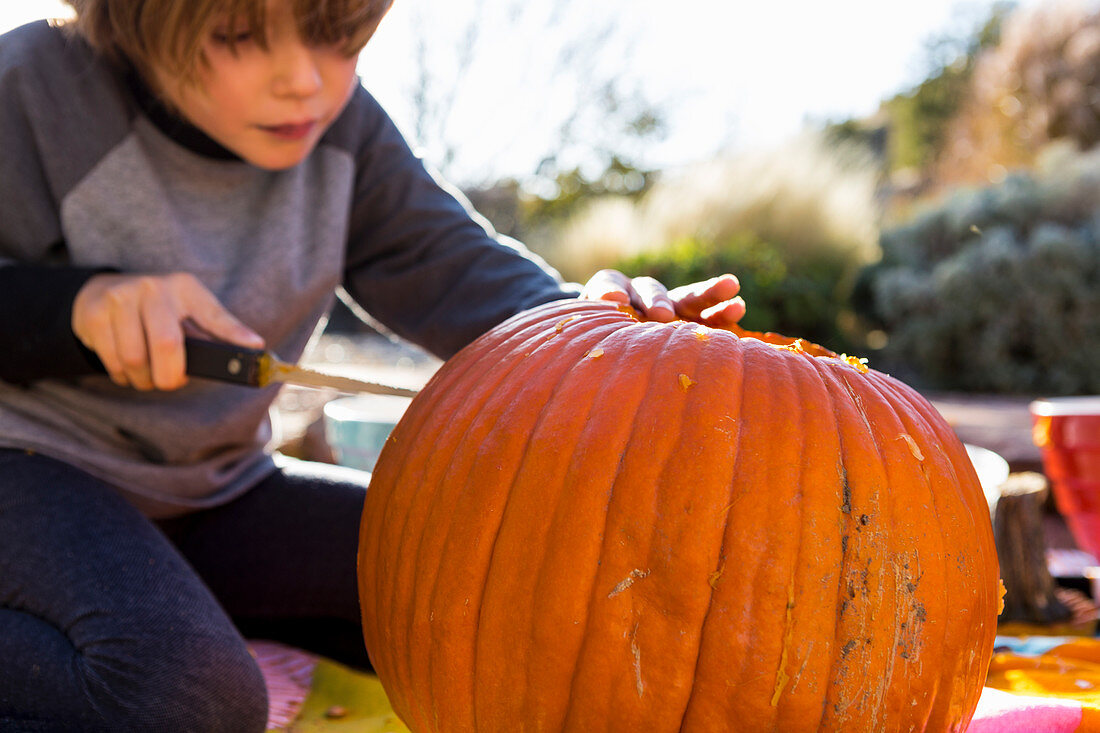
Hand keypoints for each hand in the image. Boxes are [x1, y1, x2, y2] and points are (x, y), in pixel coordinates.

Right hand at [72, 272, 263, 390]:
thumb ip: (213, 330)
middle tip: (169, 382)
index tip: (255, 346)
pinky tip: (127, 369)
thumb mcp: (186, 310)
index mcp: (185, 288)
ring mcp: (121, 298)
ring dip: (143, 379)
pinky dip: (122, 375)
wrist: (102, 291)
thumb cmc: (156, 310)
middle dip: (170, 376)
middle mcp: (153, 288)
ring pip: (135, 359)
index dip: (234, 333)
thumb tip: (252, 347)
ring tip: (147, 376)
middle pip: (167, 345)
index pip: (213, 314)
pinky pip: (112, 360)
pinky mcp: (95, 313)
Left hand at [580, 270, 745, 327]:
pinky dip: (720, 314)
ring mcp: (671, 306)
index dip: (609, 291)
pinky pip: (707, 318)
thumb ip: (597, 312)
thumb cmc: (601, 331)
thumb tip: (611, 301)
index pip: (608, 285)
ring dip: (706, 292)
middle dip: (657, 301)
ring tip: (729, 287)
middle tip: (661, 315)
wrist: (618, 337)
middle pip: (652, 291)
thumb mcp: (591, 323)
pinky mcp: (691, 322)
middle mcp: (643, 294)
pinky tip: (737, 308)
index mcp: (612, 290)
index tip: (613, 301)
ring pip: (687, 297)